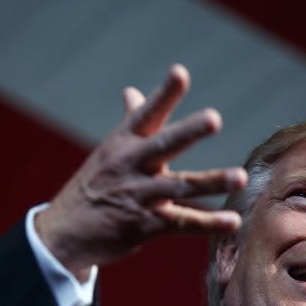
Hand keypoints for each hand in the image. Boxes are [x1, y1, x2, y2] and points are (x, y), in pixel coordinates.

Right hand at [35, 65, 246, 280]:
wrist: (64, 232)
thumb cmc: (94, 185)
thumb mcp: (108, 151)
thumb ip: (131, 121)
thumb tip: (133, 92)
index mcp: (124, 142)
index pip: (147, 114)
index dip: (164, 94)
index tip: (180, 72)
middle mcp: (131, 165)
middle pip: (163, 144)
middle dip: (189, 132)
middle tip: (214, 118)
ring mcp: (138, 196)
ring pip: (179, 187)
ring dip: (211, 182)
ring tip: (241, 178)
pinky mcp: (144, 226)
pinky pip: (181, 223)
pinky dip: (207, 224)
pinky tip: (232, 221)